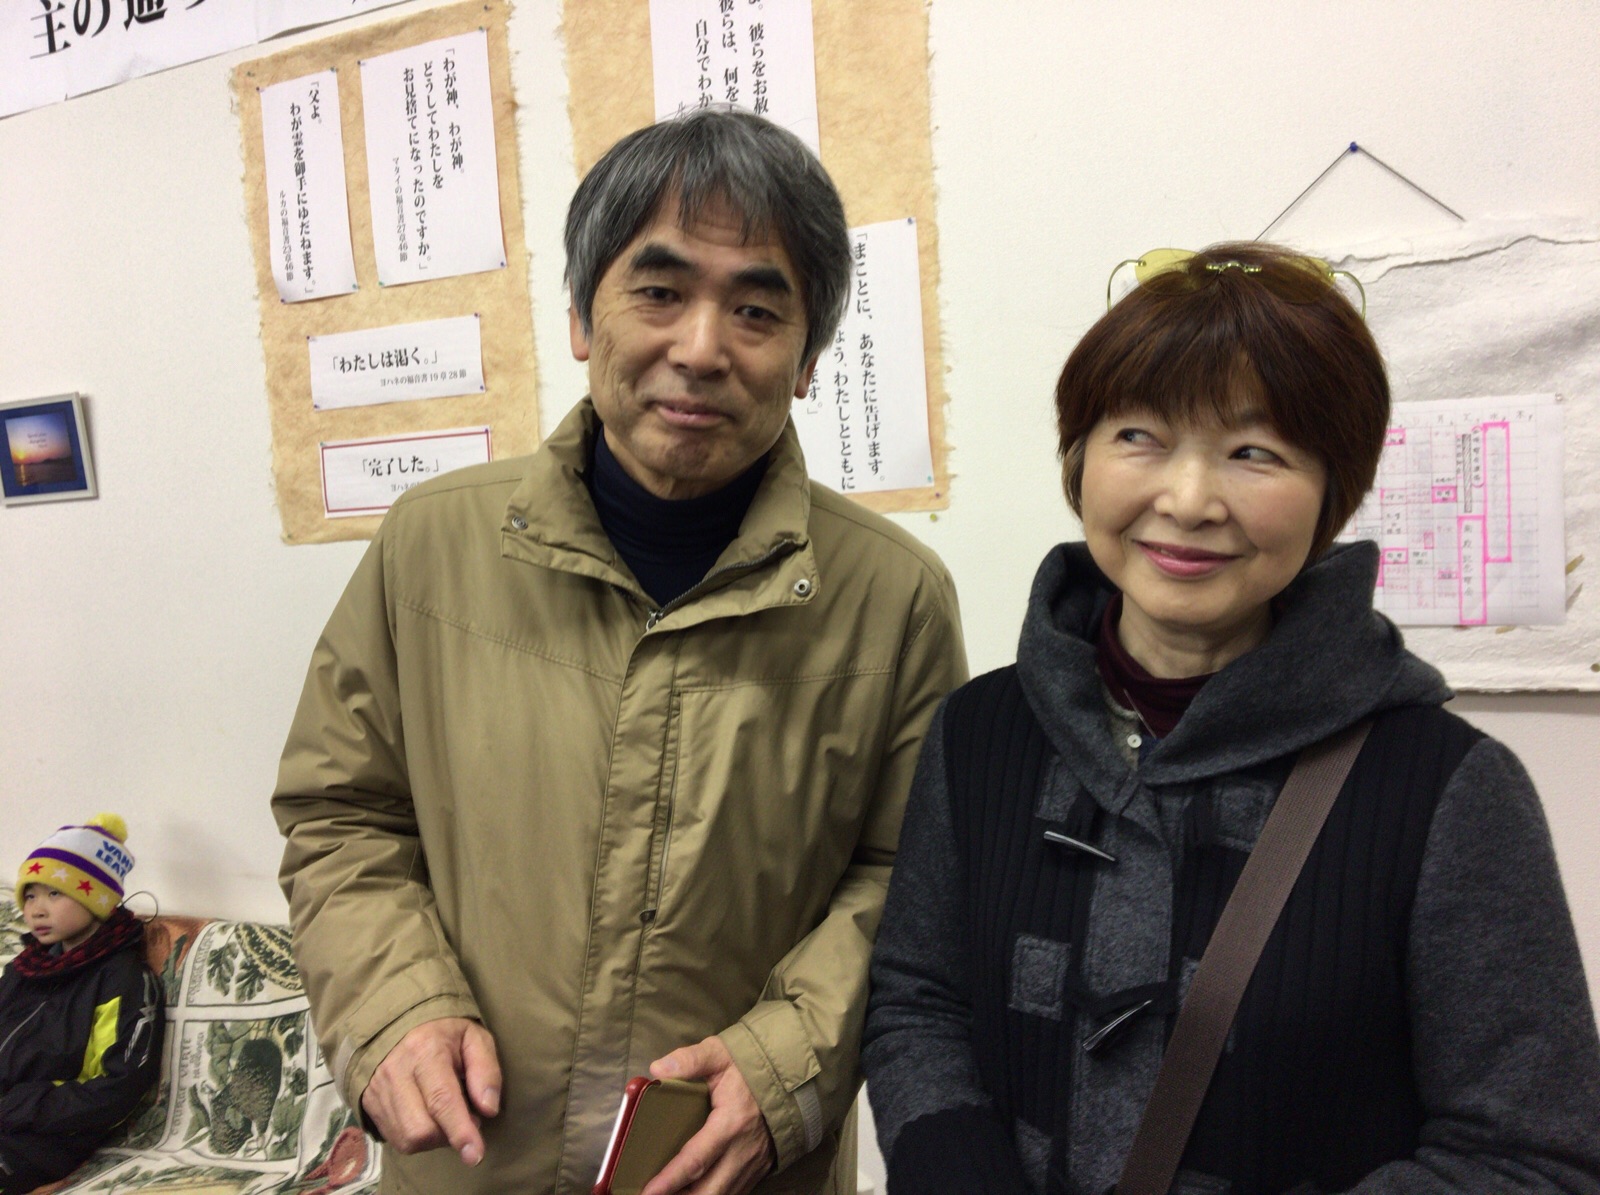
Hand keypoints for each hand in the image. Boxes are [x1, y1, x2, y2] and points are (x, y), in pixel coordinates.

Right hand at [360, 1017, 500, 1165]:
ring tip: (446, 1115)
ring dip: (435, 1138)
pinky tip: (428, 1118)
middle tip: (466, 1116)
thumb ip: (486, 1071)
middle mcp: (395, 1071)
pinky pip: (396, 1139)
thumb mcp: (475, 1039)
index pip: (441, 1099)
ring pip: (408, 1139)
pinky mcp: (369, 1104)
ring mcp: (378, 1090)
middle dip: (450, 1134)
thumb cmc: (446, 1034)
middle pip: (422, 1128)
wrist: (400, 1023)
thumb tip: (488, 1110)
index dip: (460, 1130)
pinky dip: (418, 1138)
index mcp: (425, 1050)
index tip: (474, 1154)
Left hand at [639, 1035, 775, 1194]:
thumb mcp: (719, 1054)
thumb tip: (658, 1070)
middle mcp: (743, 1151)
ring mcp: (753, 1163)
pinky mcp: (758, 1169)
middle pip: (710, 1191)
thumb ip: (689, 1060)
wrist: (789, 1076)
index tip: (649, 1191)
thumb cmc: (749, 1066)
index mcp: (731, 1123)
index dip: (670, 1179)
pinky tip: (694, 1190)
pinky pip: (734, 1192)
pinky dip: (712, 1194)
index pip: (696, 1159)